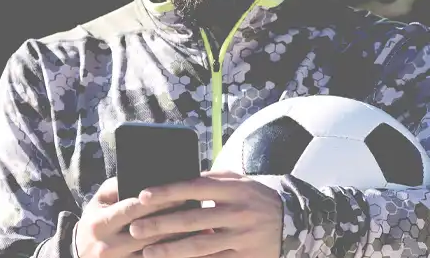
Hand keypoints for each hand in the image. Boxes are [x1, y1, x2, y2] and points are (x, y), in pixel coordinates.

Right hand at [75, 177, 187, 257]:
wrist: (80, 254)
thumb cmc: (95, 222)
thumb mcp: (98, 202)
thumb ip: (116, 186)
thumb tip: (141, 175)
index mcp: (100, 223)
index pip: (133, 210)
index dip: (158, 203)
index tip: (180, 195)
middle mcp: (107, 246)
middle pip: (148, 233)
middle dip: (174, 223)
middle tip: (198, 213)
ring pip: (154, 253)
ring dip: (178, 243)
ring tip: (200, 232)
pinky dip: (172, 256)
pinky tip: (188, 250)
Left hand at [128, 171, 282, 257]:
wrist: (293, 222)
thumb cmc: (255, 199)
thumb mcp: (240, 182)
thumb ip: (212, 180)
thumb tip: (176, 178)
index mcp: (235, 190)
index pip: (196, 187)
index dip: (169, 191)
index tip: (143, 195)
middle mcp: (239, 213)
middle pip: (194, 220)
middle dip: (162, 225)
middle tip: (135, 228)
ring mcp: (243, 238)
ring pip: (201, 247)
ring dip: (171, 251)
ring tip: (147, 252)